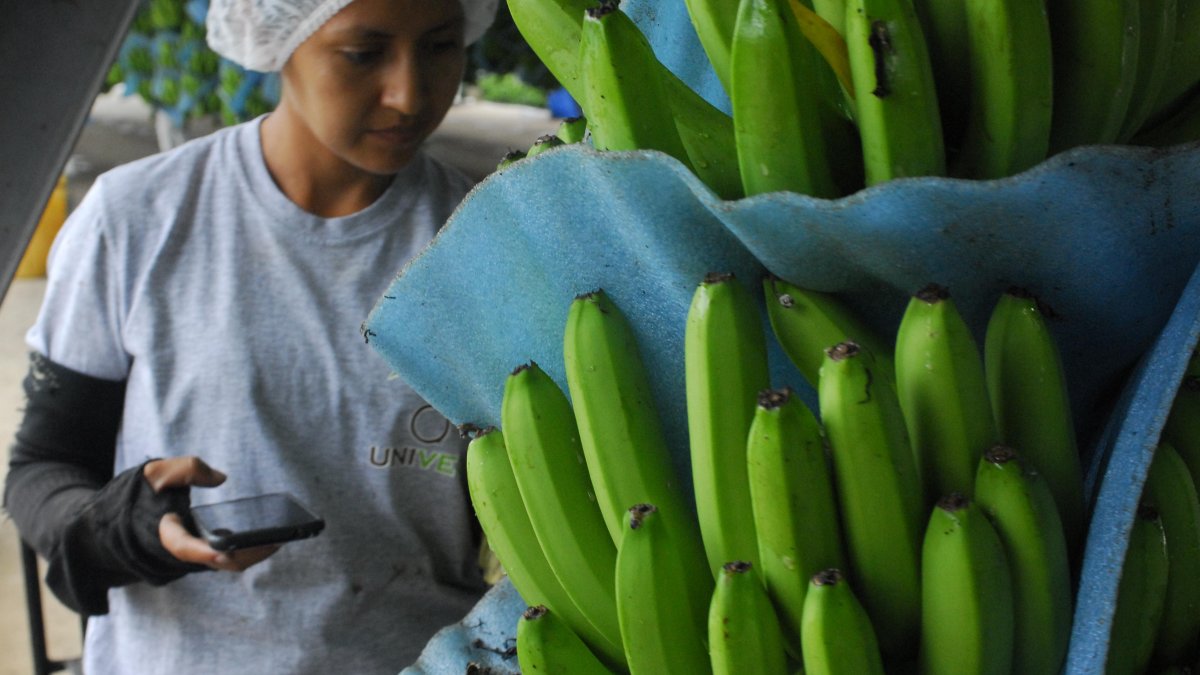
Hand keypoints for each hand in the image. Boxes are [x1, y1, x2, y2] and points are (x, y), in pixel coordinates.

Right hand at [144, 457, 280, 571]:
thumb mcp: (158, 473)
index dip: (203, 552)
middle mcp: (186, 549)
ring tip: (282, 537)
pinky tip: (272, 536)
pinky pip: (232, 556)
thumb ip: (185, 470)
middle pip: (218, 561)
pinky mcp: (209, 551)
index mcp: (167, 533)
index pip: (184, 548)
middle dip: (247, 554)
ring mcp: (199, 553)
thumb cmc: (150, 491)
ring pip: (229, 562)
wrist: (138, 509)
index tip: (222, 553)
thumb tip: (220, 478)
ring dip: (254, 553)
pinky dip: (250, 549)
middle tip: (276, 540)